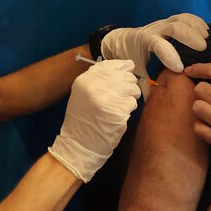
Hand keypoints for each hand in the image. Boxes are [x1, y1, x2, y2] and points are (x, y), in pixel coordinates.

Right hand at [48, 59, 140, 181]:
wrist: (78, 145)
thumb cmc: (83, 120)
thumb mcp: (83, 93)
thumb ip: (100, 79)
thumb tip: (126, 67)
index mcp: (85, 80)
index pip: (112, 65)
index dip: (123, 68)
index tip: (126, 72)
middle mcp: (95, 86)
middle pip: (126, 76)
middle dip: (129, 85)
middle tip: (122, 95)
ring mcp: (107, 99)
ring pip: (132, 89)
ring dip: (130, 97)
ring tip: (119, 106)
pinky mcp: (117, 112)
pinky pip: (132, 104)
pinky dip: (128, 110)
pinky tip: (118, 116)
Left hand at [101, 13, 207, 97]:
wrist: (121, 40)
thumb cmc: (130, 57)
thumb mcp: (134, 70)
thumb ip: (143, 83)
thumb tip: (153, 101)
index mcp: (143, 43)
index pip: (157, 45)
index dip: (170, 55)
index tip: (180, 68)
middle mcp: (154, 30)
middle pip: (173, 27)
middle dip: (189, 36)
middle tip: (203, 48)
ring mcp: (162, 24)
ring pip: (180, 19)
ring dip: (195, 27)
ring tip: (207, 38)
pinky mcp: (168, 21)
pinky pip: (183, 17)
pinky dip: (196, 21)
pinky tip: (205, 30)